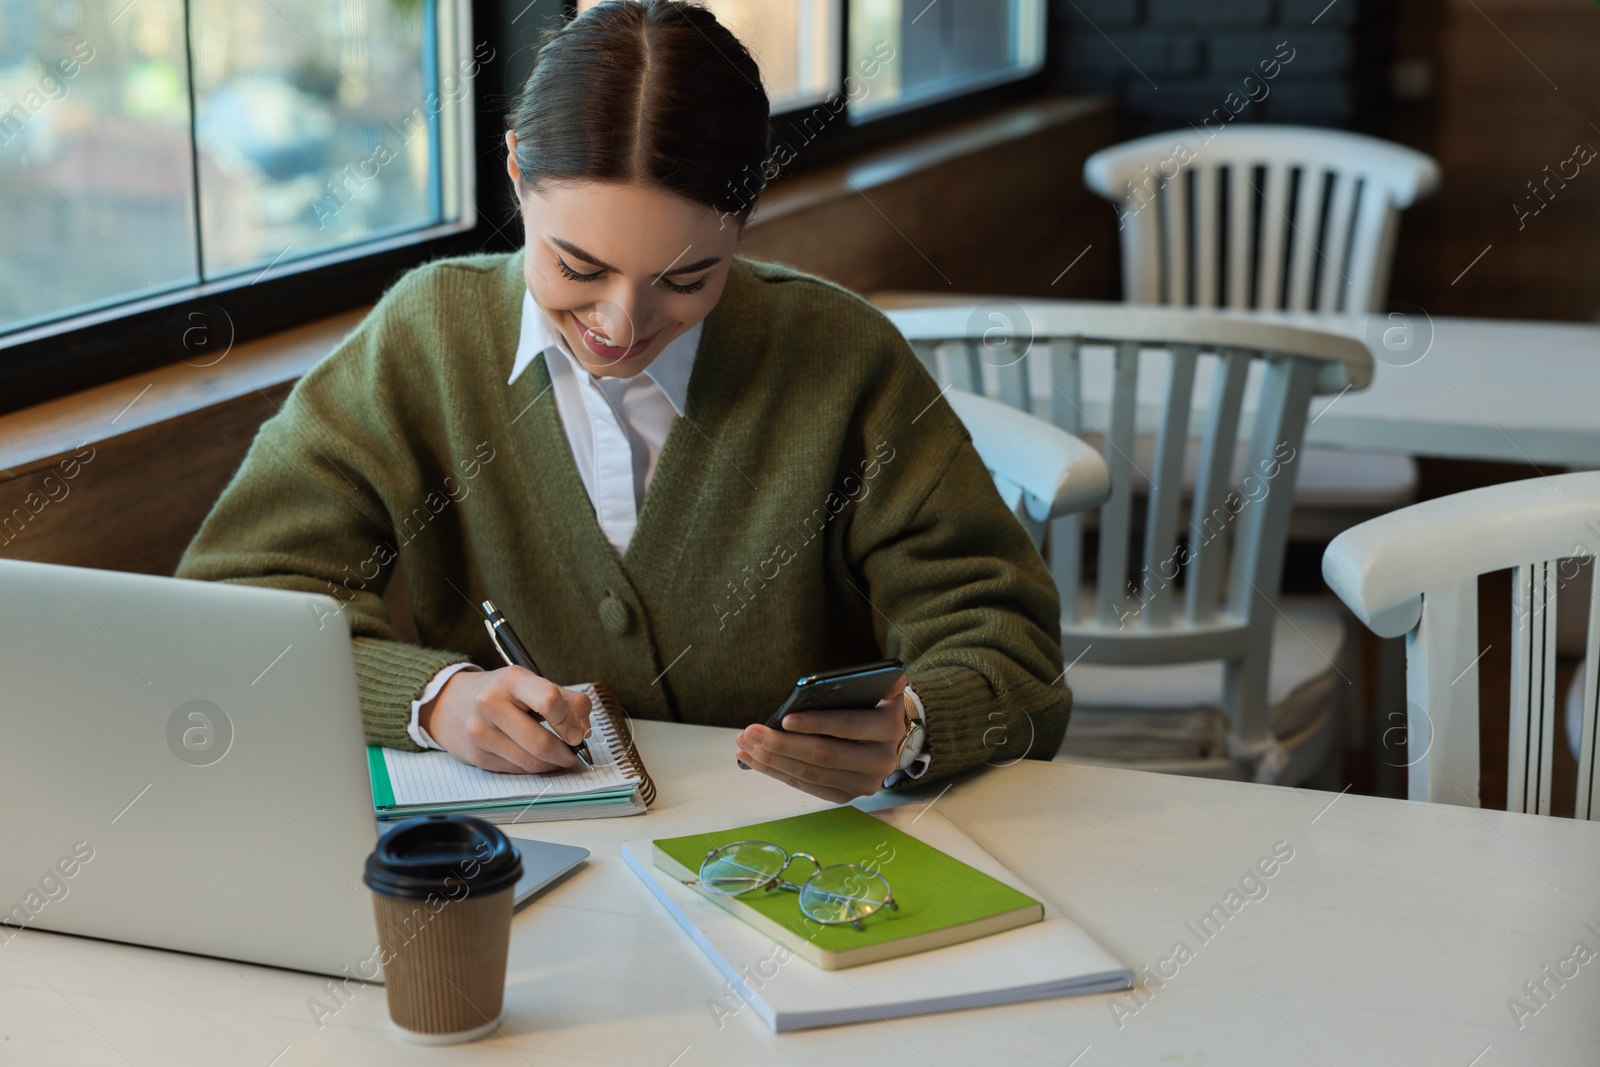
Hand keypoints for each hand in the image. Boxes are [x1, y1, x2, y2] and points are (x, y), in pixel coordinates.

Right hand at [418, 666, 592, 773]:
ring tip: (559, 757)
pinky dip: (533, 768)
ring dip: (552, 765)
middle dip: (566, 754)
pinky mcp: (476, 755)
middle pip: (541, 742)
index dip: (569, 722)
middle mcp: (491, 703)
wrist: (451, 703)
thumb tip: (584, 731)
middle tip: (574, 754)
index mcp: (512, 680)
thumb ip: (568, 700)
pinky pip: (516, 770)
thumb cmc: (501, 693)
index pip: (549, 700)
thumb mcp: (532, 683)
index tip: (578, 734)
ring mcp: (480, 731)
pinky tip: (536, 759)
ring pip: (530, 762)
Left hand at [736, 675, 907, 802]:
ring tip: (745, 743)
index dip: (815, 723)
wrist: (886, 739)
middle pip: (824, 755)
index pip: (847, 726)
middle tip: (751, 732)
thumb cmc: (871, 706)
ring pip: (810, 774)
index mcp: (889, 728)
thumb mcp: (878, 689)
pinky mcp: (845, 796)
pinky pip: (806, 786)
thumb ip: (877, 681)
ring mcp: (863, 784)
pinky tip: (753, 759)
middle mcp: (881, 761)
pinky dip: (777, 772)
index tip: (783, 719)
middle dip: (782, 744)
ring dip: (772, 759)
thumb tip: (879, 678)